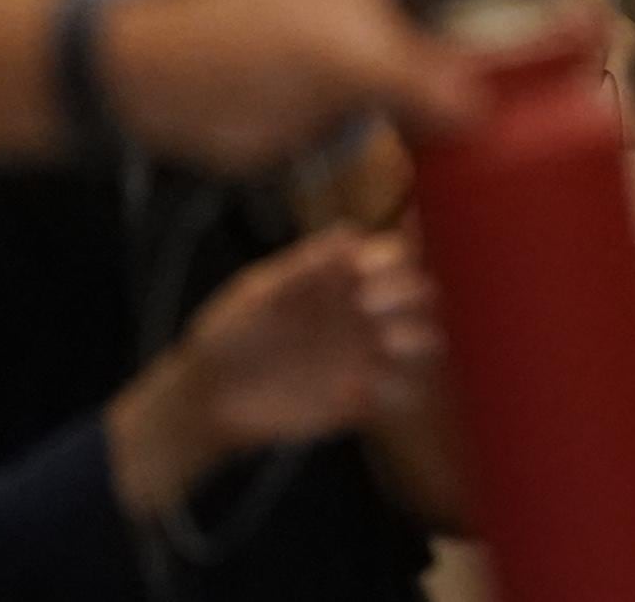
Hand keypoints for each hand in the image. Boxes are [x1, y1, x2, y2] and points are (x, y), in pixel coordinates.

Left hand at [97, 0, 589, 170]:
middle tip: (576, 8)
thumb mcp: (341, 57)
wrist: (171, 82)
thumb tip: (486, 112)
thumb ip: (420, 80)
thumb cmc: (247, 43)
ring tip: (555, 45)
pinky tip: (499, 80)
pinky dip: (479, 36)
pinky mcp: (374, 17)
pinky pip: (447, 12)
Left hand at [106, 226, 436, 515]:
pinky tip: (367, 389)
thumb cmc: (227, 334)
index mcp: (340, 279)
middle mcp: (362, 312)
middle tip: (371, 310)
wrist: (209, 398)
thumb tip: (351, 235)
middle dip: (412, 295)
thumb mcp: (255, 294)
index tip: (369, 274)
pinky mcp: (361, 399)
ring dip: (418, 339)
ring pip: (425, 340)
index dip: (394, 258)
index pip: (392, 255)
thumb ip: (302, 269)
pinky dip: (402, 389)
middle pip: (420, 293)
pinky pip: (404, 393)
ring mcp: (365, 355)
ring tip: (386, 347)